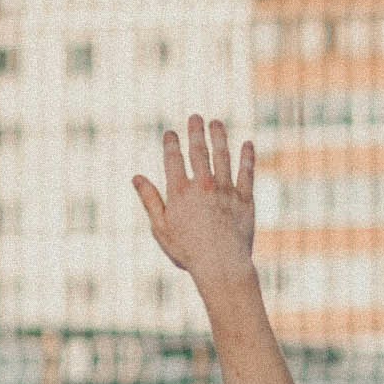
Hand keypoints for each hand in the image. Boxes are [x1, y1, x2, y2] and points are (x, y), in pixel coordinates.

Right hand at [133, 111, 259, 296]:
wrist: (221, 265)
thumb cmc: (188, 251)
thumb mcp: (161, 228)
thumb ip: (150, 200)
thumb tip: (136, 177)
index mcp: (179, 192)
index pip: (173, 159)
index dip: (171, 143)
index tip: (170, 133)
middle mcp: (203, 185)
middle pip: (199, 151)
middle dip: (196, 132)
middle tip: (196, 117)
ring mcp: (226, 190)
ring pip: (223, 156)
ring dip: (220, 137)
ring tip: (217, 123)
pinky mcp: (245, 199)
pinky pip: (247, 172)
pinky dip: (247, 157)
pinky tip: (247, 144)